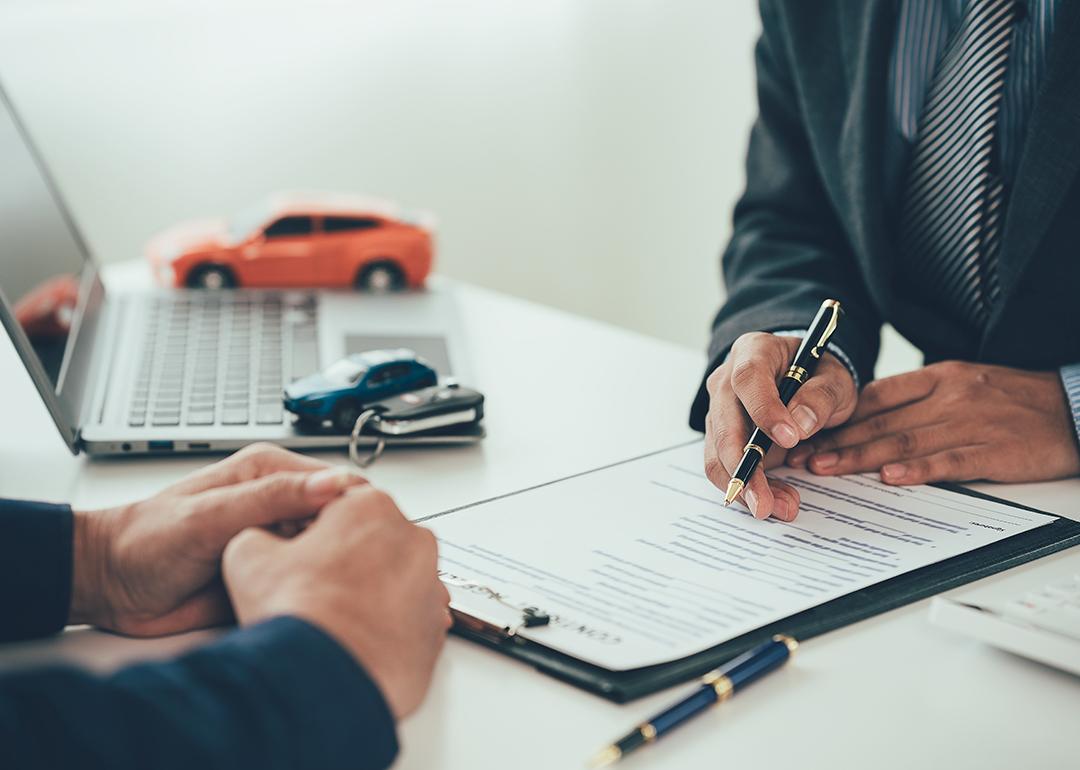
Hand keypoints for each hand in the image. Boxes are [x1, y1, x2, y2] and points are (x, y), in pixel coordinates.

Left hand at [71, 443, 366, 635]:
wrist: (110, 586)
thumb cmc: (145, 540)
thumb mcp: (211, 514)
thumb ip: (272, 498)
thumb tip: (331, 484)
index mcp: (270, 473)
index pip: (337, 484)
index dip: (355, 510)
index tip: (362, 537)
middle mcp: (278, 505)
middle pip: (339, 522)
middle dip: (347, 545)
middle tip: (345, 570)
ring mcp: (276, 541)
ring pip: (326, 556)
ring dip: (330, 573)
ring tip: (324, 589)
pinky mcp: (270, 576)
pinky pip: (304, 585)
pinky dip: (310, 595)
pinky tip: (308, 602)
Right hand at [222, 485, 450, 719]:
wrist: (327, 680)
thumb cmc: (299, 615)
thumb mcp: (248, 555)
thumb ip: (261, 533)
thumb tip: (264, 539)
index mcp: (371, 506)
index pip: (340, 507)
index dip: (312, 533)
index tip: (297, 555)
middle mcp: (413, 539)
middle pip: (373, 541)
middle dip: (348, 561)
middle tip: (313, 589)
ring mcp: (431, 584)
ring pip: (395, 580)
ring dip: (370, 593)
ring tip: (334, 617)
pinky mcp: (436, 626)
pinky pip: (408, 619)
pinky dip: (387, 626)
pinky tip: (356, 638)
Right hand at [704, 332, 857, 519]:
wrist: (806, 382)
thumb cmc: (818, 375)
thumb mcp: (834, 378)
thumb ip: (822, 396)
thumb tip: (800, 425)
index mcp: (753, 352)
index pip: (748, 379)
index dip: (764, 409)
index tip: (790, 438)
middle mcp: (726, 381)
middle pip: (724, 425)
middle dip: (745, 467)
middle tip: (766, 501)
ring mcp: (719, 412)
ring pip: (718, 454)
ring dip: (747, 485)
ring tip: (782, 507)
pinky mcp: (722, 439)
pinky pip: (726, 467)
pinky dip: (750, 489)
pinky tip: (775, 502)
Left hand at [787, 361, 1079, 483]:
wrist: (1076, 407)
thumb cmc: (1013, 399)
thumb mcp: (961, 384)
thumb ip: (916, 400)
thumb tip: (865, 419)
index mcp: (937, 378)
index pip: (875, 395)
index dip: (836, 415)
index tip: (805, 431)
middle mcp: (948, 397)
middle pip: (881, 420)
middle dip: (835, 440)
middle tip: (800, 457)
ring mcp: (970, 423)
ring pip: (905, 440)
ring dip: (860, 456)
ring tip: (827, 468)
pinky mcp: (994, 450)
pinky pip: (949, 461)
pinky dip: (918, 470)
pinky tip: (889, 478)